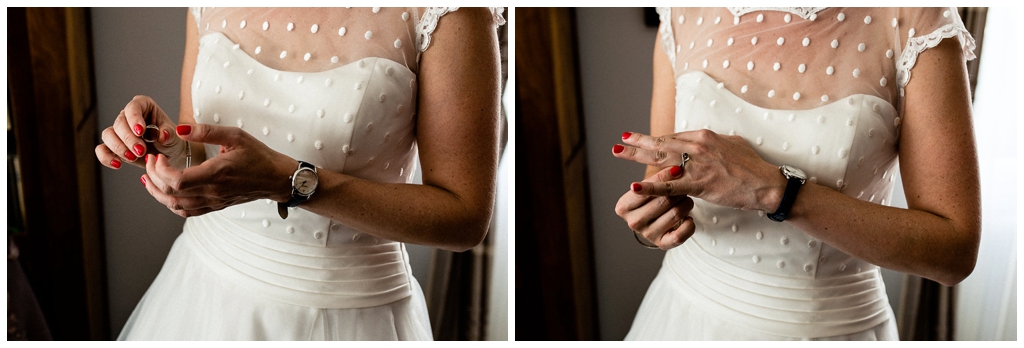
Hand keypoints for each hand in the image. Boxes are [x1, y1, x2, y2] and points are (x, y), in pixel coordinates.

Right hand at [95, 95, 186, 169]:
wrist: (168, 155)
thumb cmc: (171, 140)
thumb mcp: (174, 135)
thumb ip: (168, 133)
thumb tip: (162, 135)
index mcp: (144, 106)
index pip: (134, 107)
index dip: (134, 118)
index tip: (140, 131)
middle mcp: (128, 116)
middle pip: (120, 123)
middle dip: (129, 138)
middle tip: (141, 151)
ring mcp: (119, 131)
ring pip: (108, 135)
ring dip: (119, 147)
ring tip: (134, 157)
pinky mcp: (113, 146)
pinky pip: (102, 149)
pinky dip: (106, 157)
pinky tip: (118, 164)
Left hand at [140, 124, 293, 216]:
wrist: (276, 178)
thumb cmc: (258, 155)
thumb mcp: (235, 135)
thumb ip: (206, 132)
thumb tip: (179, 129)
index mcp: (217, 174)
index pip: (178, 181)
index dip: (160, 170)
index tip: (158, 156)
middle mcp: (213, 192)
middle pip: (171, 194)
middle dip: (153, 177)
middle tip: (149, 162)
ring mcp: (214, 202)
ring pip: (175, 206)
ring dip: (157, 193)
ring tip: (148, 178)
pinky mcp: (215, 206)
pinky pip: (186, 212)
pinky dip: (170, 204)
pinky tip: (165, 192)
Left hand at [614, 130, 785, 211]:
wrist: (765, 184)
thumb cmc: (752, 166)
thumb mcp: (733, 144)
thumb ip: (715, 142)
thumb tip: (705, 141)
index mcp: (705, 136)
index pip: (674, 137)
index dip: (657, 140)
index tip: (642, 139)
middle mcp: (697, 146)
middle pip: (661, 143)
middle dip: (638, 141)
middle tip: (620, 140)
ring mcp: (696, 164)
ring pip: (660, 158)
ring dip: (636, 155)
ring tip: (618, 152)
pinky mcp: (699, 183)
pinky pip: (669, 185)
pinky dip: (650, 185)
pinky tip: (635, 184)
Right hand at [614, 165, 695, 249]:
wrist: (654, 219)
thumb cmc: (651, 198)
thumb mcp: (649, 186)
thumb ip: (659, 177)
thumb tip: (677, 169)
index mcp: (624, 207)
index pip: (646, 189)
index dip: (664, 179)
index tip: (677, 170)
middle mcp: (633, 222)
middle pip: (664, 200)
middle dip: (678, 191)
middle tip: (683, 186)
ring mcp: (648, 234)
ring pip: (676, 213)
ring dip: (686, 204)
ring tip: (686, 199)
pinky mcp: (662, 244)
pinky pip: (680, 235)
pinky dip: (689, 224)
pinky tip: (688, 217)